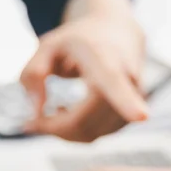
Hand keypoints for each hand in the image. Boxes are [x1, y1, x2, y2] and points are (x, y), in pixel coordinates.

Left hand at [20, 0, 147, 141]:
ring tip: (51, 109)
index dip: (129, 104)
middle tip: (29, 122)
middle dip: (54, 128)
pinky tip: (67, 113)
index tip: (141, 116)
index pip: (118, 85)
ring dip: (64, 132)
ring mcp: (132, 105)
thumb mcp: (48, 44)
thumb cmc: (81, 39)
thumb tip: (36, 110)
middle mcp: (127, 86)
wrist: (118, 35)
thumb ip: (34, 72)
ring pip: (90, 135)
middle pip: (85, 124)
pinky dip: (77, 132)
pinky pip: (97, 136)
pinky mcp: (128, 119)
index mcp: (106, 62)